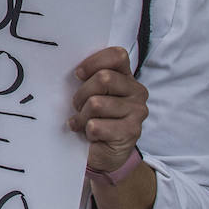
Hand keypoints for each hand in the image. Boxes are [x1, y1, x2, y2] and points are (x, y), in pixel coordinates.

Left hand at [69, 46, 147, 171]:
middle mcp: (137, 92)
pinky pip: (96, 125)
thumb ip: (88, 78)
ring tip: (83, 122)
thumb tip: (71, 67)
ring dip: (82, 115)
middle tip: (78, 106)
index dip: (93, 63)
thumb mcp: (89, 94)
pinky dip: (86, 130)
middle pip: (103, 78)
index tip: (78, 75)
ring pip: (96, 103)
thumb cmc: (92, 118)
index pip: (117, 56)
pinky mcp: (131, 132)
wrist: (101, 152)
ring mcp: (137, 112)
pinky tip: (89, 134)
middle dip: (82, 94)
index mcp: (126, 78)